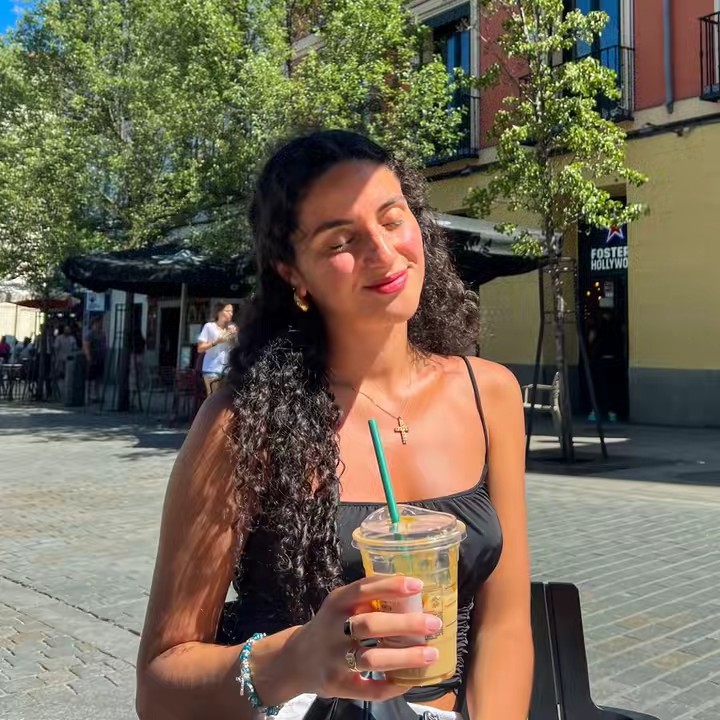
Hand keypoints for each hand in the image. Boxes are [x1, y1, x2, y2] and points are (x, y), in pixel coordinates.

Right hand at [287, 575, 439, 701]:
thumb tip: (415, 596)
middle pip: (370, 624)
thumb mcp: (340, 605)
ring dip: (404, 657)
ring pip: (371, 658)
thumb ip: (368, 600)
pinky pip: (368, 689)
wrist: (296, 659)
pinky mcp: (336, 685)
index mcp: (337, 602)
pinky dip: (391, 686)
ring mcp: (334, 659)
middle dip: (405, 624)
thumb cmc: (330, 626)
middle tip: (434, 623)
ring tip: (430, 654)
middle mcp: (333, 628)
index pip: (363, 589)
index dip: (391, 586)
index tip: (418, 585)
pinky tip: (409, 680)